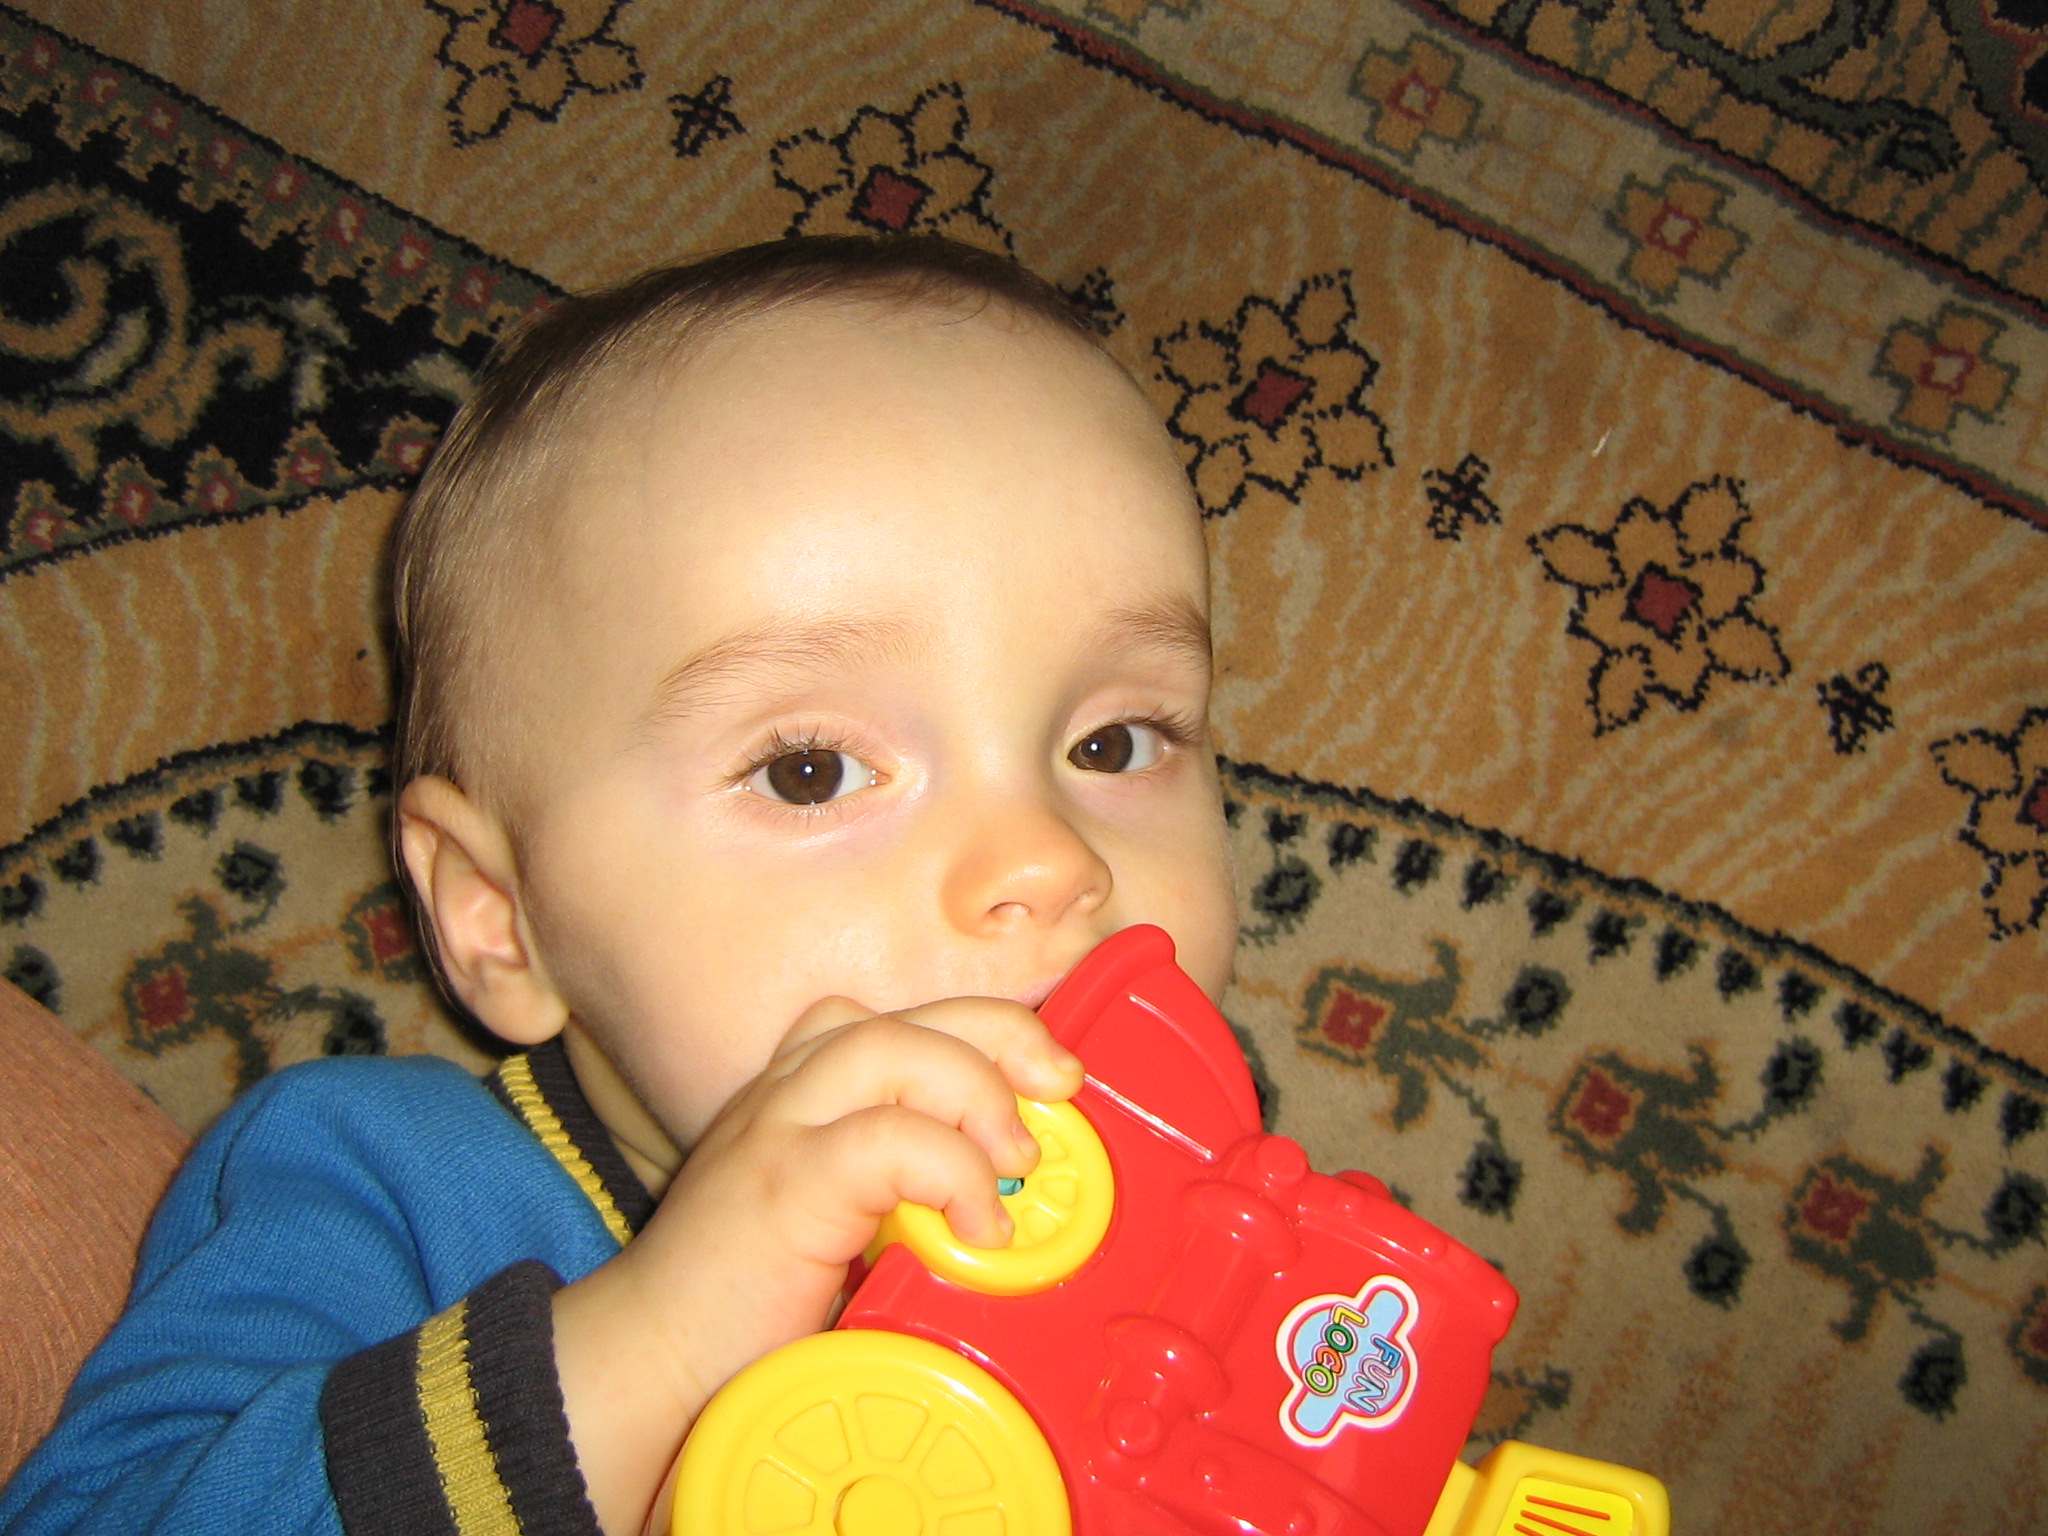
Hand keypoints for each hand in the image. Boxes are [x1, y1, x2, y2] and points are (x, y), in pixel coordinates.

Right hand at [553, 995, 1082, 1533]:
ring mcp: (776, 1132)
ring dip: (976, 1090)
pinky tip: (975, 1227)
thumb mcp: (839, 1233)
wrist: (648, 1369)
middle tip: (1061, 1089)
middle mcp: (784, 1096)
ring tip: (1015, 1163)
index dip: (982, 1030)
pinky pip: (884, 1139)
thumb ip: (900, 1199)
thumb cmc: (746, 1314)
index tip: (1047, 1078)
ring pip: (890, 1047)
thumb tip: (1012, 1209)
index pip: (896, 1020)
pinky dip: (950, 1170)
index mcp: (800, 1100)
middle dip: (1000, 1035)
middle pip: (903, 1015)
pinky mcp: (781, 1186)